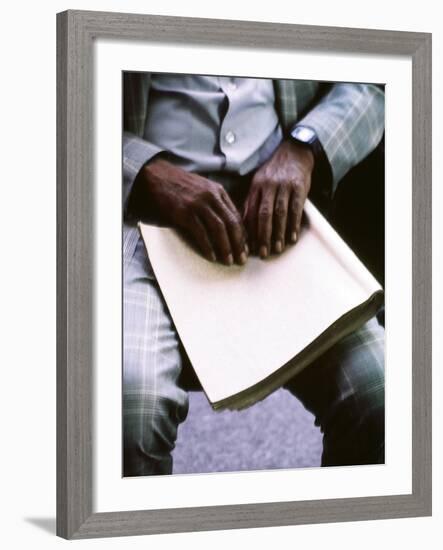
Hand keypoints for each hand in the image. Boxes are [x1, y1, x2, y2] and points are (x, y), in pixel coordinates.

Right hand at [132, 158, 247, 265]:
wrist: (158, 176)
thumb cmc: (181, 185)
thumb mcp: (205, 188)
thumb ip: (217, 203)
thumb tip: (229, 226)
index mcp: (219, 191)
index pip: (236, 216)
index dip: (243, 235)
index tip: (245, 249)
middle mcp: (212, 196)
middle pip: (231, 223)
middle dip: (239, 244)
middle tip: (241, 259)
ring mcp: (198, 204)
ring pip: (219, 229)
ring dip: (226, 247)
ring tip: (228, 260)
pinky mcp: (185, 212)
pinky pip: (201, 232)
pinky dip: (208, 246)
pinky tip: (212, 256)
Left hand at [243, 140, 313, 257]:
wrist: (294, 152)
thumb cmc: (274, 172)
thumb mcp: (259, 183)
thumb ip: (252, 202)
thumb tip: (243, 225)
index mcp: (256, 186)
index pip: (250, 211)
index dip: (249, 231)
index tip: (249, 247)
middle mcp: (268, 186)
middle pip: (264, 214)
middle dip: (262, 235)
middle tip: (263, 253)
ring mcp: (284, 186)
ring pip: (280, 213)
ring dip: (278, 233)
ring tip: (277, 248)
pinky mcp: (299, 187)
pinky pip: (296, 208)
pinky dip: (294, 224)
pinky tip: (292, 237)